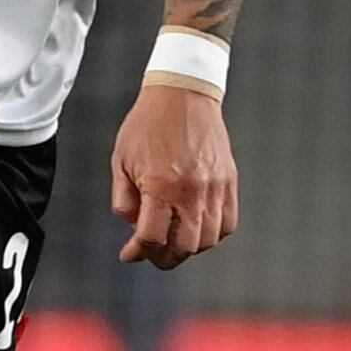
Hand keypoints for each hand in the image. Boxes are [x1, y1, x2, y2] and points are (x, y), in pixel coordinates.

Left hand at [113, 80, 239, 268]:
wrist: (183, 93)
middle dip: (163, 257)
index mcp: (161, 186)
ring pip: (207, 240)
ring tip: (173, 241)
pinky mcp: (228, 181)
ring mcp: (214, 187)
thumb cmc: (147, 124)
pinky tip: (196, 228)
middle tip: (152, 253)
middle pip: (183, 247)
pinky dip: (213, 234)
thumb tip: (132, 226)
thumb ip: (124, 199)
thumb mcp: (121, 160)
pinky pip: (228, 223)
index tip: (129, 254)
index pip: (151, 238)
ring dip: (188, 249)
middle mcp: (191, 191)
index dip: (137, 252)